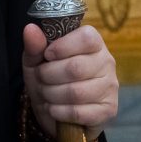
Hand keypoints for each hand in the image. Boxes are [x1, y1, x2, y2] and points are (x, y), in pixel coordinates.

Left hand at [22, 23, 117, 139]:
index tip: (47, 55)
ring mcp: (110, 87)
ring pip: (76, 92)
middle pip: (76, 68)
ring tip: (46, 93)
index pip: (86, 38)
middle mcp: (107, 62)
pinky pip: (79, 113)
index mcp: (93, 42)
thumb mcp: (35, 59)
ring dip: (51, 94)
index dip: (61, 47)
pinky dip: (58, 112)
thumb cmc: (48, 77)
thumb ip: (34, 45)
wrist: (53, 109)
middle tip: (41, 78)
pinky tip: (54, 108)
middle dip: (48, 75)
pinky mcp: (108, 110)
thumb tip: (30, 29)